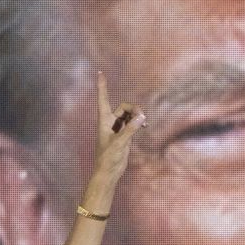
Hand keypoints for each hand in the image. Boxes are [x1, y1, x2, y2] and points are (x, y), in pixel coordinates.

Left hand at [86, 72, 145, 208]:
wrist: (109, 172)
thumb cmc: (108, 158)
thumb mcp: (120, 143)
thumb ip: (130, 129)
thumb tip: (141, 117)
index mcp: (104, 121)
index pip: (103, 99)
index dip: (102, 86)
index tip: (100, 72)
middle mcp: (110, 122)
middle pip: (123, 107)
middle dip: (134, 109)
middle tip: (142, 117)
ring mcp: (117, 129)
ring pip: (129, 115)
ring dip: (137, 116)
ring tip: (144, 123)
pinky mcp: (124, 135)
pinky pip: (133, 123)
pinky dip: (139, 122)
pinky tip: (144, 126)